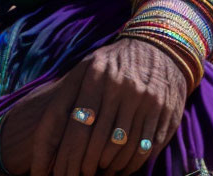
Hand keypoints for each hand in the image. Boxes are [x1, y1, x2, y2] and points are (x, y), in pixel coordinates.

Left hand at [0, 37, 187, 175]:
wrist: (160, 48)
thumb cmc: (113, 62)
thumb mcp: (88, 66)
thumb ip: (68, 93)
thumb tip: (46, 134)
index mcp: (97, 75)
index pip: (78, 124)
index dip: (68, 153)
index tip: (60, 171)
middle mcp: (122, 87)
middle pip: (99, 140)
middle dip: (85, 165)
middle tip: (78, 175)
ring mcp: (146, 101)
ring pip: (122, 149)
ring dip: (108, 167)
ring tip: (98, 171)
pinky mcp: (166, 114)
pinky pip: (145, 149)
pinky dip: (130, 164)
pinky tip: (120, 168)